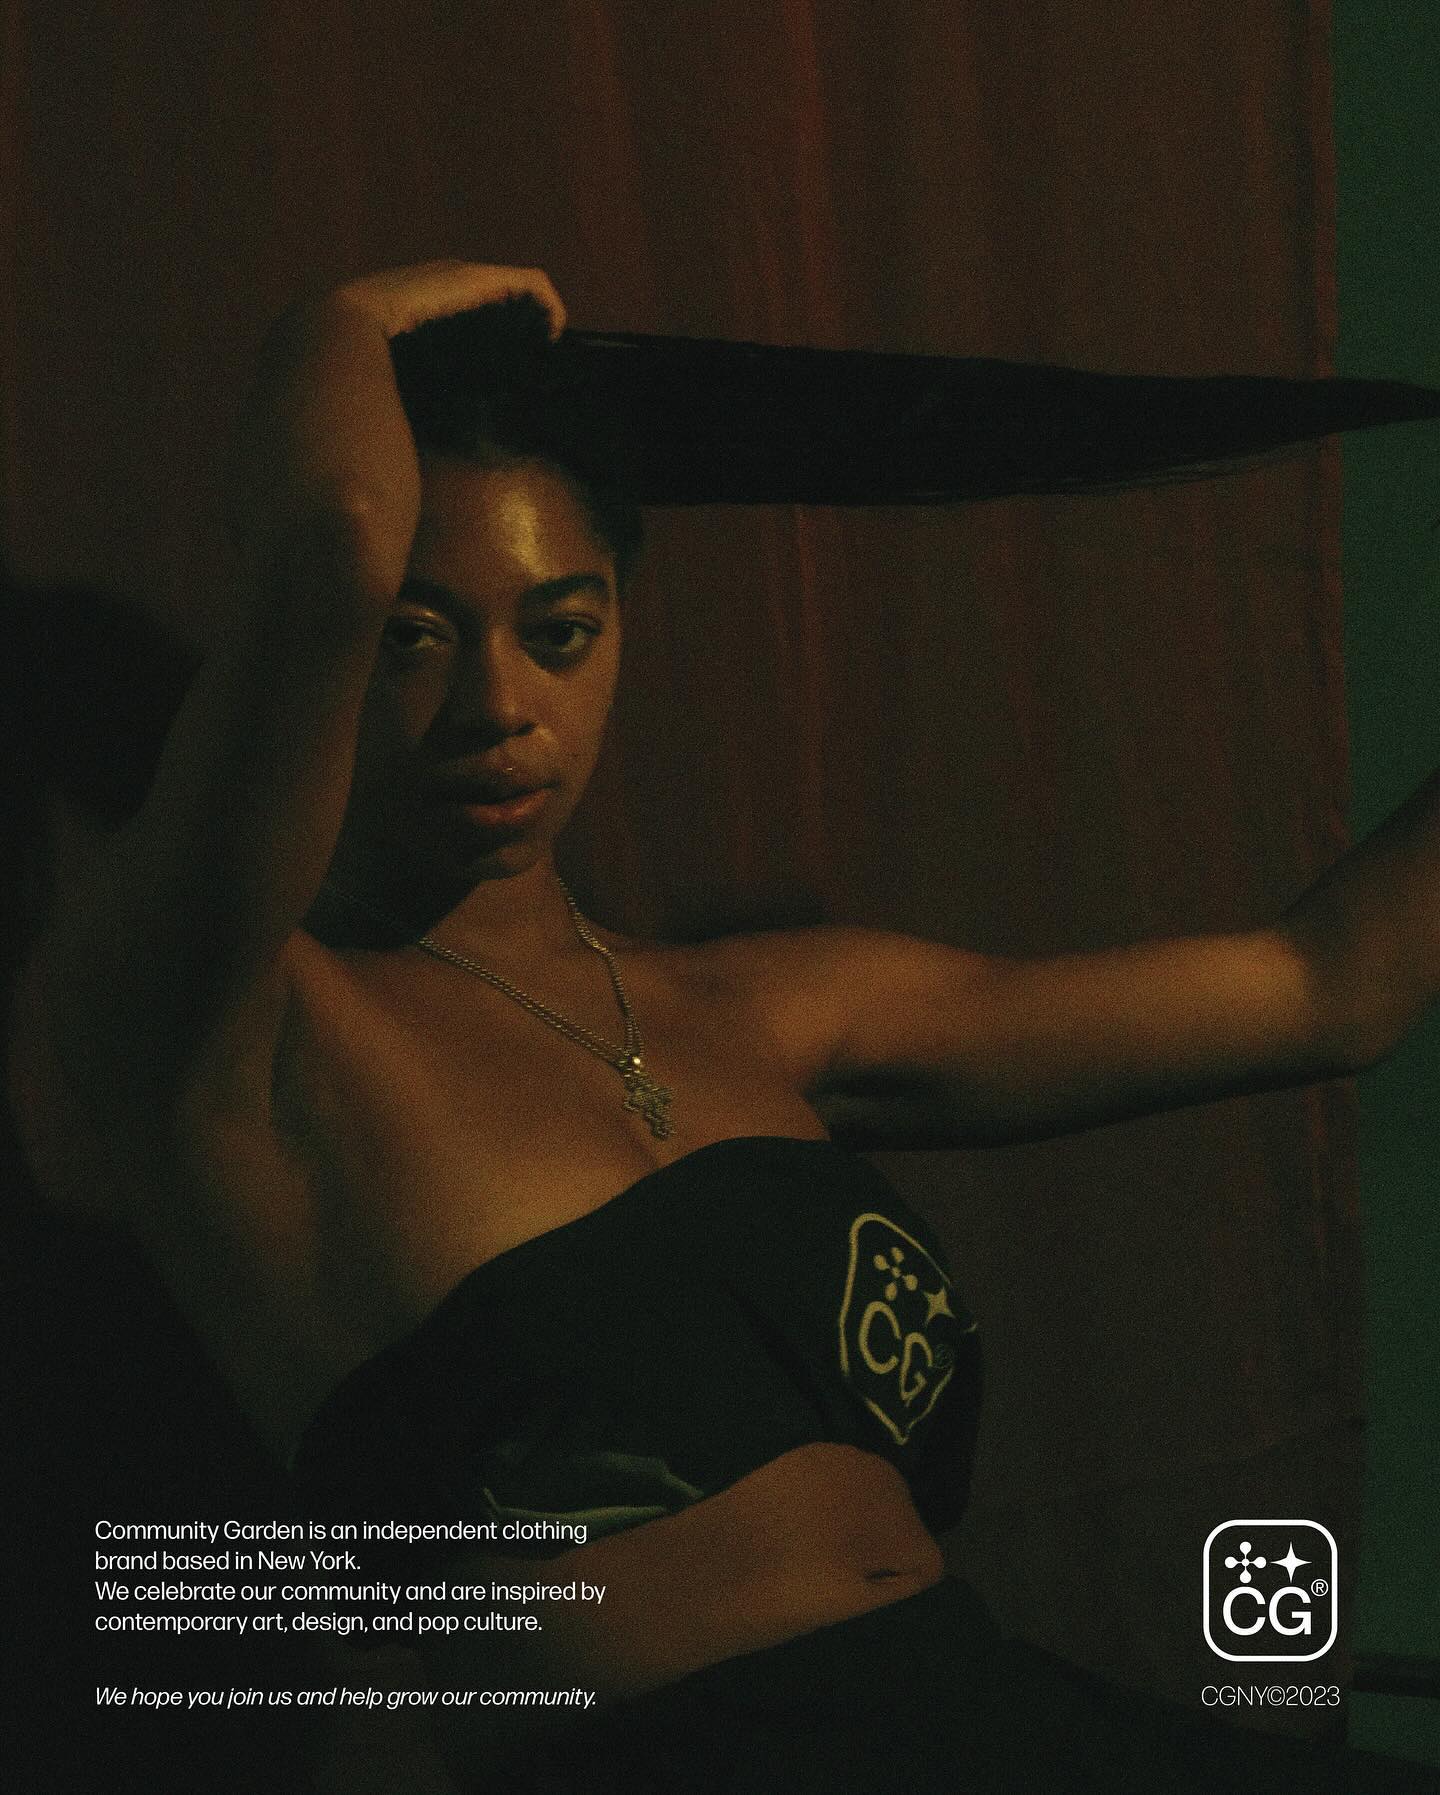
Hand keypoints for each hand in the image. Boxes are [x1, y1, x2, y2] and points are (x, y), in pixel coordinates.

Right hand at [226, 262, 565, 588]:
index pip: (392, 367)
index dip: (464, 364)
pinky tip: (547, 308)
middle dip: (483, 326)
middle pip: (413, 325)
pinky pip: (440, 287)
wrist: (311, 576)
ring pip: (428, 298)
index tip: (524, 379)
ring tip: (552, 322)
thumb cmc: (348, 586)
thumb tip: (413, 546)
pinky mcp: (344, 319)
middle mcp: (298, 365)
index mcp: (300, 417)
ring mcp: (313, 335)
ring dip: (496, 302)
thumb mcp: (367, 542)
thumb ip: (382, 521)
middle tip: (546, 342)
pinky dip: (500, 288)